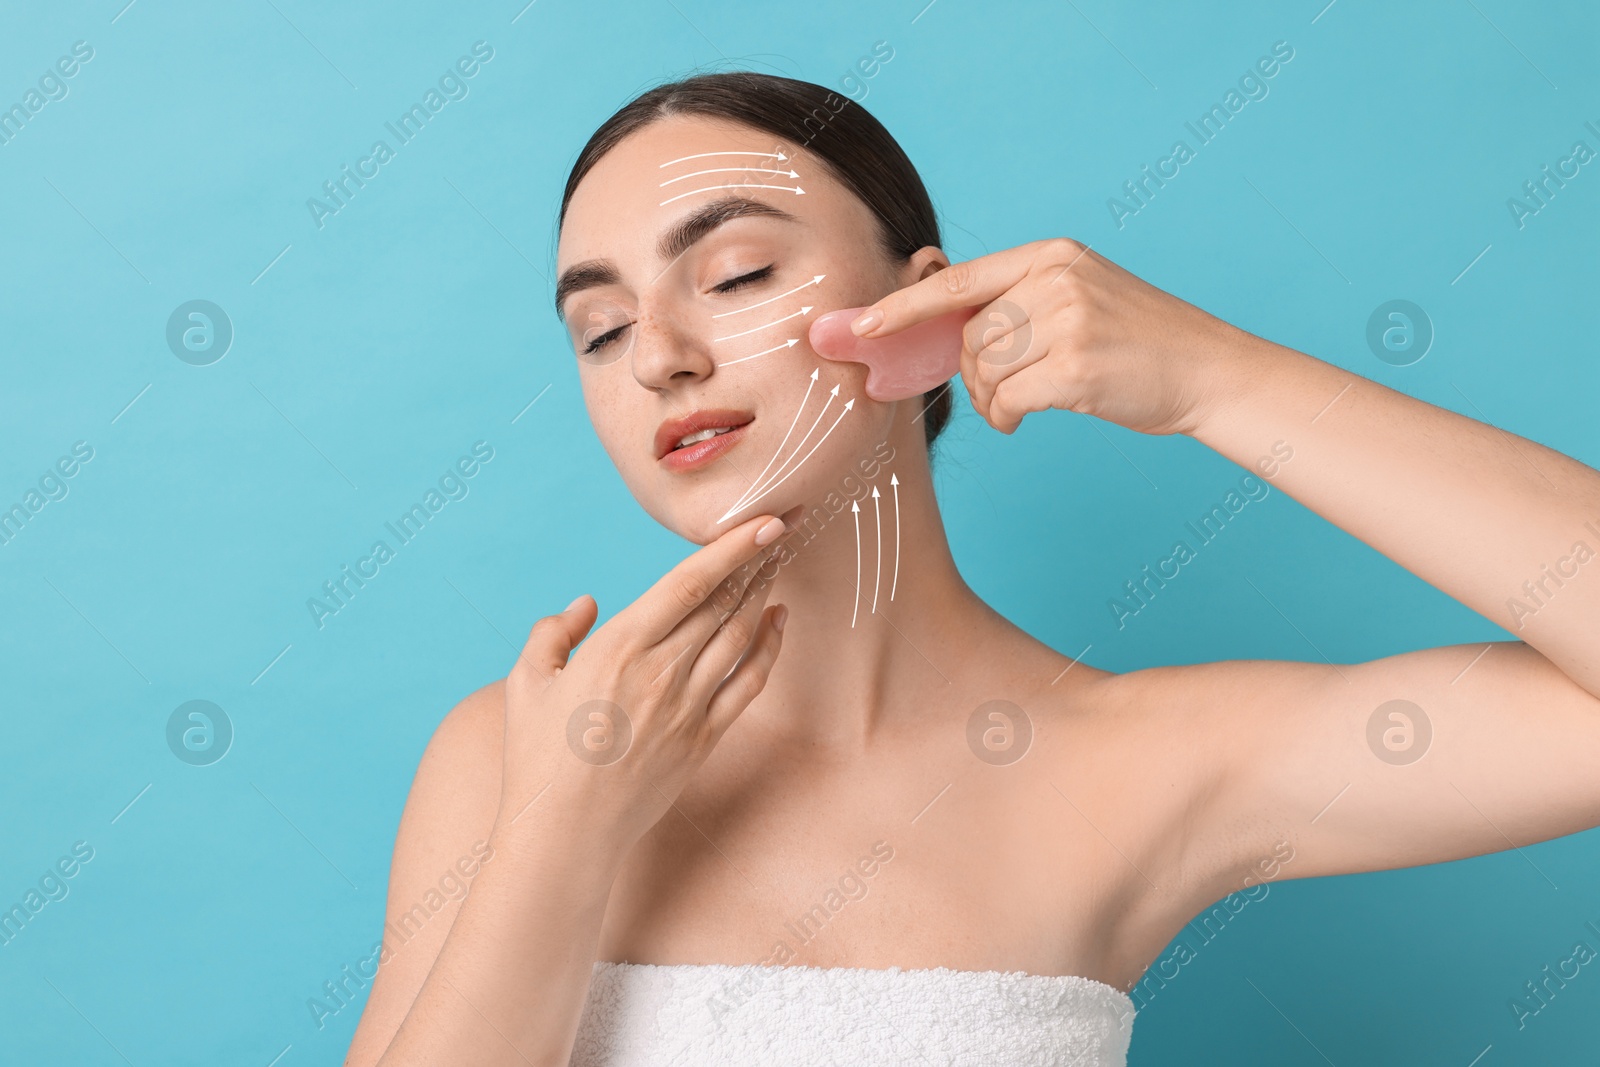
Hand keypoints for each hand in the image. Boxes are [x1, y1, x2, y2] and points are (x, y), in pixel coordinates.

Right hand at [494, 508, 798, 852]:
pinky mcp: (703, 739)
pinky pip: (748, 683)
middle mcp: (663, 670)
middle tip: (782, 526)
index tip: (764, 521)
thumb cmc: (537, 757)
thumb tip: (586, 604)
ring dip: (764, 593)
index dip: (733, 548)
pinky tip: (778, 621)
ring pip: (741, 636)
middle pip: (723, 602)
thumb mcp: (527, 682)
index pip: (689, 582)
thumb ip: (553, 632)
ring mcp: (689, 706)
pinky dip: (770, 648)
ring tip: (779, 561)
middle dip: (757, 559)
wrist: (565, 834)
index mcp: (619, 646)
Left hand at [853, 238, 1249, 435]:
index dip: (904, 306)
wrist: (1208, 370)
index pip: (959, 281)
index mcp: (1051, 256)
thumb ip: (1020, 303)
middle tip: (1002, 396)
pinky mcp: (1075, 366)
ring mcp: (1067, 320)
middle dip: (973, 376)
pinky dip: (1006, 418)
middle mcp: (1056, 279)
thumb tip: (947, 336)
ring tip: (1019, 407)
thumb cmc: (1139, 345)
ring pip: (984, 370)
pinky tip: (1024, 421)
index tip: (861, 325)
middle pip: (970, 337)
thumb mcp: (1081, 297)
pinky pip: (1006, 400)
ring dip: (991, 401)